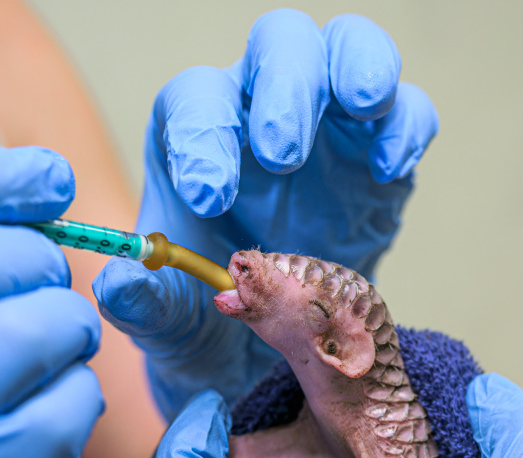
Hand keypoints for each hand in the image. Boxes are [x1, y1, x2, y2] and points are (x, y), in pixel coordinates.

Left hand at [94, 10, 438, 418]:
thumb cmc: (208, 318)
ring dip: (356, 67)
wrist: (271, 343)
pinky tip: (389, 170)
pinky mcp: (379, 155)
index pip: (193, 103)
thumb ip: (143, 303)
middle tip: (282, 158)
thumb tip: (117, 283)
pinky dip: (405, 126)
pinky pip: (405, 111)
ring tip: (361, 105)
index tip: (208, 197)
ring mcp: (326, 127)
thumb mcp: (167, 323)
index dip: (200, 135)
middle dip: (282, 91)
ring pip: (344, 49)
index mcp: (192, 141)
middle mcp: (257, 115)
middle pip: (274, 48)